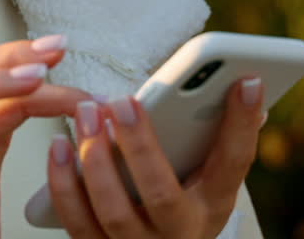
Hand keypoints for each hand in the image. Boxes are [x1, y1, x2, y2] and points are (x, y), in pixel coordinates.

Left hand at [47, 76, 265, 237]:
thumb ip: (211, 136)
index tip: (245, 80)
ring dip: (96, 160)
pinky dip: (64, 182)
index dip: (242, 123)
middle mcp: (179, 232)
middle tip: (121, 101)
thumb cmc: (179, 200)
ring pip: (114, 211)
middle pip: (161, 194)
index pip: (234, 164)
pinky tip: (58, 146)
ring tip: (87, 114)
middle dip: (139, 145)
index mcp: (213, 204)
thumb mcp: (204, 177)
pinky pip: (76, 220)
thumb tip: (243, 83)